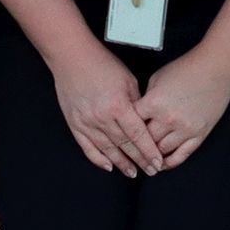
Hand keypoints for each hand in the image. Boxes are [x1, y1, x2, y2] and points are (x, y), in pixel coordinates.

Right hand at [53, 43, 157, 175]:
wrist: (72, 57)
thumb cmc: (101, 64)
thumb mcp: (128, 80)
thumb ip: (137, 104)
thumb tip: (145, 123)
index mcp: (118, 105)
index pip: (138, 135)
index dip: (149, 151)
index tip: (157, 162)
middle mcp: (102, 117)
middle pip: (125, 145)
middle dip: (140, 160)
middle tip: (151, 170)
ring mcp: (86, 122)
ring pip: (107, 150)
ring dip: (121, 163)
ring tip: (132, 172)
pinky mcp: (74, 123)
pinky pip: (87, 147)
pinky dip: (98, 159)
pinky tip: (108, 166)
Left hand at [134, 50, 229, 172]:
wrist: (215, 69)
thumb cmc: (186, 69)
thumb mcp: (157, 79)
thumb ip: (146, 98)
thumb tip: (139, 114)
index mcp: (153, 103)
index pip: (132, 123)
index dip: (124, 129)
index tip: (120, 136)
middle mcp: (167, 119)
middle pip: (145, 140)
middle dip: (136, 147)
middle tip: (128, 154)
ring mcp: (184, 129)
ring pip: (161, 151)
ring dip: (151, 157)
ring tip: (144, 162)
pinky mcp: (199, 134)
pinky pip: (181, 155)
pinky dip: (170, 163)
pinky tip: (162, 165)